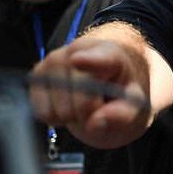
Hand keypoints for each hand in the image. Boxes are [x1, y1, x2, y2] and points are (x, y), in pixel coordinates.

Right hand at [29, 33, 150, 148]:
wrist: (104, 83)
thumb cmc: (121, 93)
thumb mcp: (134, 107)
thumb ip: (122, 115)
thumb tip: (95, 123)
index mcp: (111, 54)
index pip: (100, 59)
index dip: (89, 61)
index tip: (77, 61)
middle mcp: (79, 50)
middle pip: (78, 96)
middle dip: (88, 112)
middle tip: (99, 107)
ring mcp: (54, 60)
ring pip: (58, 107)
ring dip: (72, 118)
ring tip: (83, 106)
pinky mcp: (38, 75)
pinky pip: (42, 111)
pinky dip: (55, 119)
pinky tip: (66, 108)